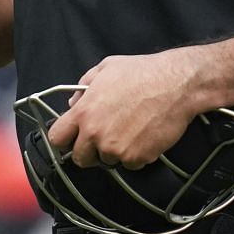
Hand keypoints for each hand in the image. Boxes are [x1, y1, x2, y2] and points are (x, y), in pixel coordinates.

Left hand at [45, 49, 215, 169]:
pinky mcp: (136, 158)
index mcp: (83, 112)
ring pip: (106, 161)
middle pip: (79, 158)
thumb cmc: (141, 72)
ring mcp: (115, 149)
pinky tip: (144, 135)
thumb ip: (83, 88)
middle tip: (104, 137)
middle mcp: (95, 134)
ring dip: (114, 151)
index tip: (72, 137)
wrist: (176, 84)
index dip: (64, 139)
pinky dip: (135, 155)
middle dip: (88, 151)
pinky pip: (130, 164)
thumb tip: (73, 103)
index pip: (56, 138)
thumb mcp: (105, 69)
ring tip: (130, 130)